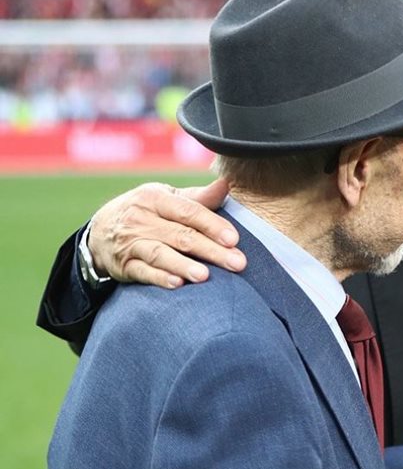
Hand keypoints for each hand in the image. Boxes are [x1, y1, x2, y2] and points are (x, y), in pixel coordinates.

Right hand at [88, 179, 244, 288]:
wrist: (99, 231)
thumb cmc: (146, 211)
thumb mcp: (166, 198)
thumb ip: (198, 197)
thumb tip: (226, 184)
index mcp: (155, 198)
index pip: (188, 211)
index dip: (212, 225)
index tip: (234, 239)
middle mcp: (141, 219)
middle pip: (181, 236)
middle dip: (211, 250)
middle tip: (237, 263)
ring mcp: (131, 243)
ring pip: (161, 254)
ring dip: (183, 265)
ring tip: (204, 276)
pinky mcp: (124, 266)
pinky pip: (143, 272)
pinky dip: (159, 278)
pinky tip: (177, 284)